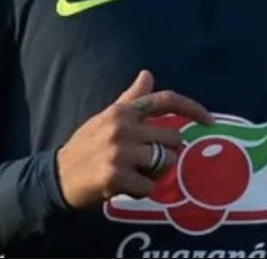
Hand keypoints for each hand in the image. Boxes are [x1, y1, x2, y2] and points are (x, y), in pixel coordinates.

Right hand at [56, 69, 213, 209]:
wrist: (57, 177)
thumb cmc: (86, 145)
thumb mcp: (106, 118)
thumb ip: (130, 99)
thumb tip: (147, 74)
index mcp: (122, 111)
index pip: (166, 101)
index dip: (193, 108)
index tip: (209, 120)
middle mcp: (123, 127)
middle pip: (172, 139)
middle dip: (166, 154)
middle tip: (145, 162)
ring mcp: (119, 152)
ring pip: (164, 163)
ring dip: (155, 174)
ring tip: (133, 173)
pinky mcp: (116, 177)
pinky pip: (149, 187)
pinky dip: (141, 191)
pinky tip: (124, 187)